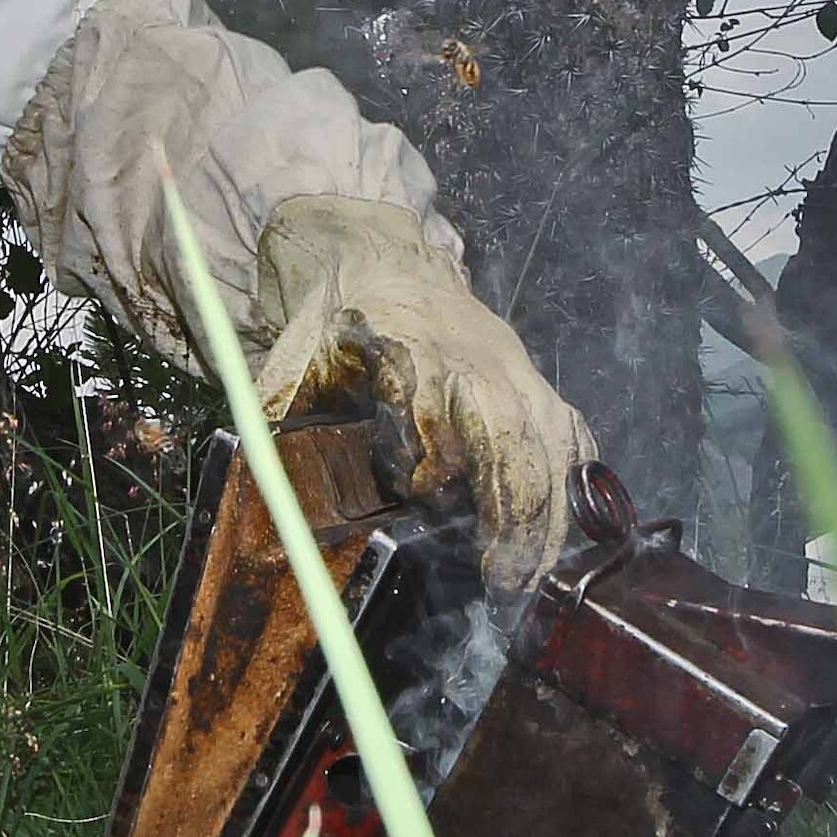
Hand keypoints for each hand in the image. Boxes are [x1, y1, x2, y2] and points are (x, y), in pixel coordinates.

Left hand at [248, 193, 595, 586]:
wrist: (381, 258)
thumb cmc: (335, 319)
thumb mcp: (294, 359)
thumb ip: (287, 419)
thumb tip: (265, 491)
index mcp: (408, 345)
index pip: (429, 404)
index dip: (430, 457)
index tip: (422, 497)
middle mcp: (474, 357)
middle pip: (509, 432)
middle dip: (512, 509)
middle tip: (503, 579)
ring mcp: (513, 368)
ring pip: (551, 439)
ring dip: (548, 512)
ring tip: (533, 576)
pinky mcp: (533, 383)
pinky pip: (569, 435)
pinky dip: (572, 486)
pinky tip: (563, 536)